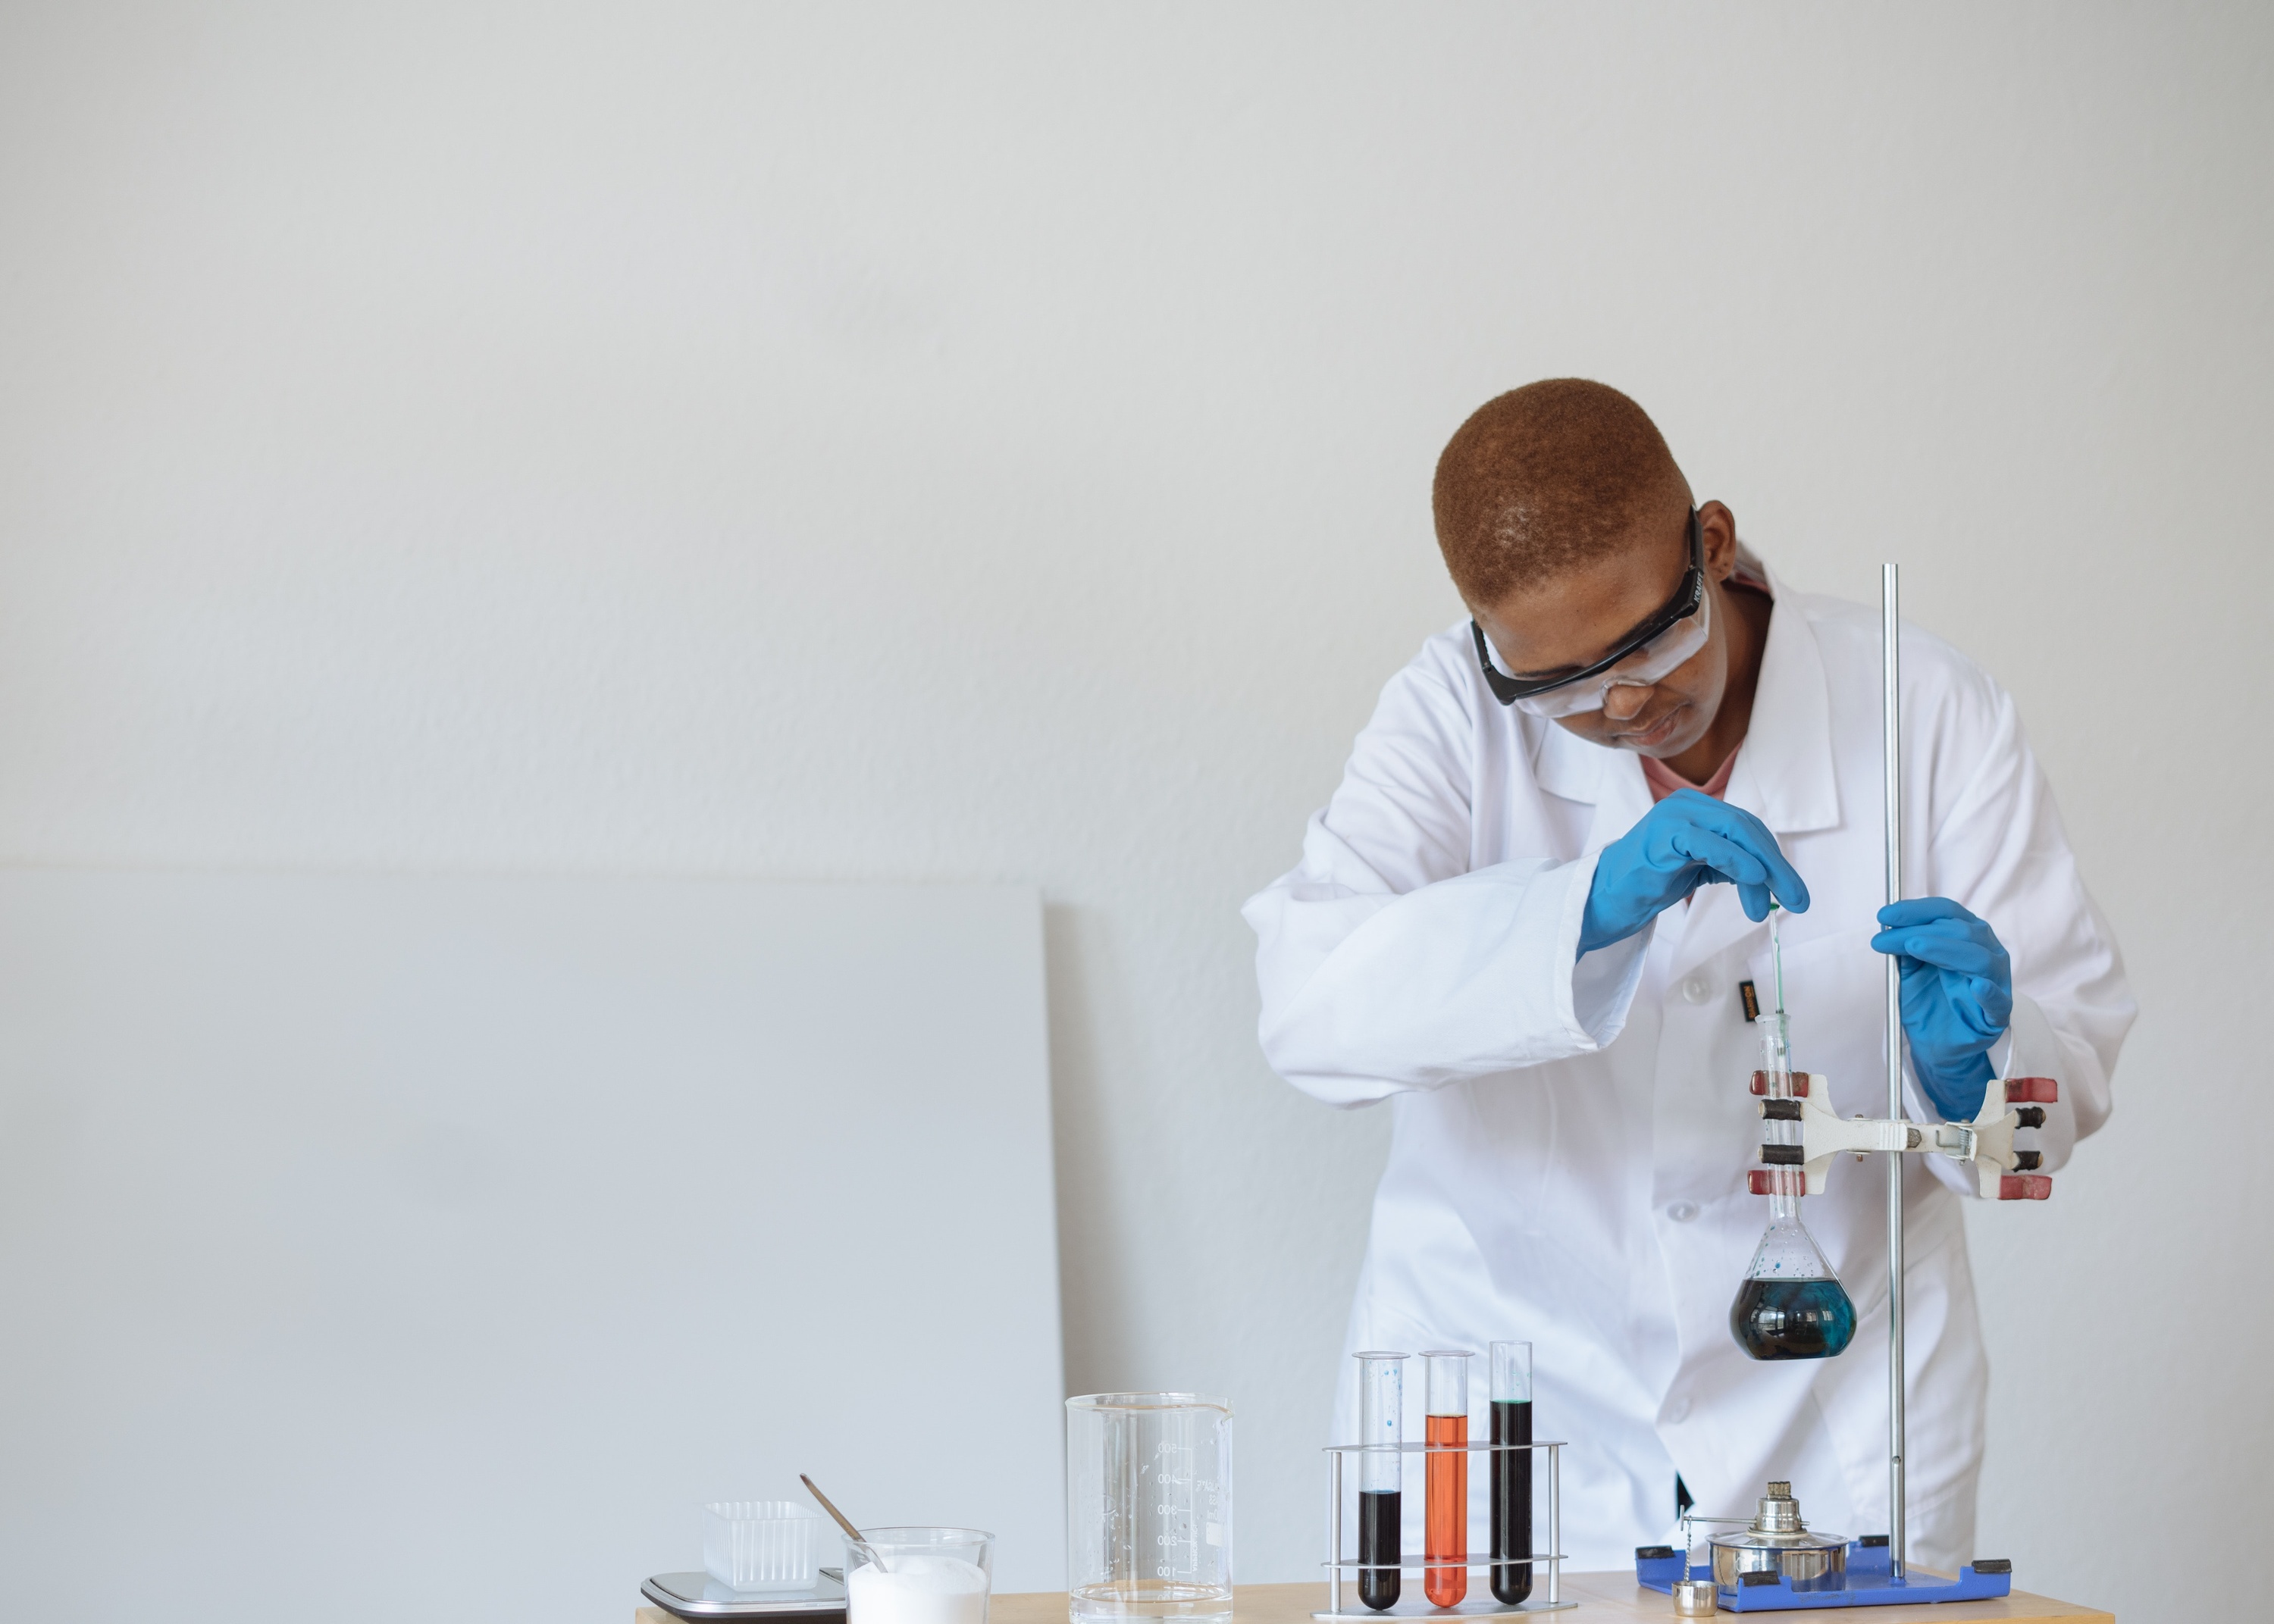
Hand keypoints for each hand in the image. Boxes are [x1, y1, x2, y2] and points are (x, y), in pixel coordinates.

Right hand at [1580, 789, 1809, 954]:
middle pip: (1748, 828)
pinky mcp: (1664, 834)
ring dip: (1764, 869)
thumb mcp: (1699, 869)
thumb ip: (1730, 865)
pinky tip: (1754, 878)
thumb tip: (1770, 878)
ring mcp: (1675, 816)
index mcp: (1696, 810)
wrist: (1604, 897)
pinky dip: (1737, 860)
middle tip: (1797, 899)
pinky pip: (1710, 843)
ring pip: (1736, 832)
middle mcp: (1688, 805)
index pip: (1749, 828)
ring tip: (1772, 903)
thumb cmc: (1647, 883)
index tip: (1791, 891)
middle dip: (1777, 866)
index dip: (1774, 859)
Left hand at [1871, 898, 2012, 1119]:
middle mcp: (1987, 951)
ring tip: (1915, 946)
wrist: (1936, 1041)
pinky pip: (1998, 1000)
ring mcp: (1996, 981)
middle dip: (1917, 931)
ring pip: (1979, 958)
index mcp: (1967, 935)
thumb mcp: (1910, 969)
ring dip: (1944, 949)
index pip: (1946, 911)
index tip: (1884, 916)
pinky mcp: (1998, 1012)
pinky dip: (1988, 992)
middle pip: (1959, 931)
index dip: (1915, 910)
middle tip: (1884, 939)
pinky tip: (1978, 987)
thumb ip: (1904, 948)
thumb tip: (1888, 925)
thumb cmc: (1928, 999)